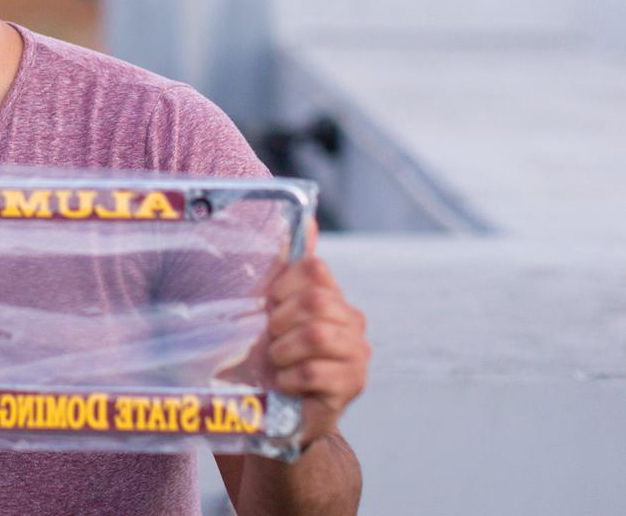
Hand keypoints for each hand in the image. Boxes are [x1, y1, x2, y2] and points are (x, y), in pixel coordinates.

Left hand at [265, 240, 368, 447]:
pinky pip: (315, 371)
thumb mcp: (272, 307)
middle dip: (281, 320)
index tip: (269, 306)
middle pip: (316, 300)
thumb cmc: (274, 353)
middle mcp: (352, 321)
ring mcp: (357, 354)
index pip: (315, 269)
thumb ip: (287, 266)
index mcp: (332, 296)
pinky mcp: (353, 385)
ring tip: (276, 361)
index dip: (283, 287)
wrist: (281, 409)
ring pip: (317, 334)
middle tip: (270, 338)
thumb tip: (307, 218)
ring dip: (284, 349)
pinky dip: (289, 377)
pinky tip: (285, 382)